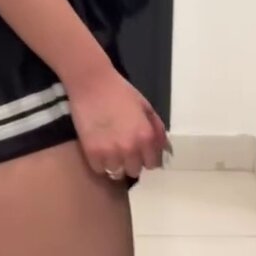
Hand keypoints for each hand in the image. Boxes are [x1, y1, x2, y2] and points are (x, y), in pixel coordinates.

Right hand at [66, 64, 171, 181]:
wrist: (91, 83)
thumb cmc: (120, 91)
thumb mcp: (145, 106)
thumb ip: (156, 128)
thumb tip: (164, 148)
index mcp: (146, 137)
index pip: (152, 163)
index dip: (146, 156)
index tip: (139, 151)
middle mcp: (130, 149)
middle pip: (134, 170)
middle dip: (131, 160)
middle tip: (123, 148)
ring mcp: (110, 152)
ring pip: (117, 173)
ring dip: (115, 163)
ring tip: (110, 150)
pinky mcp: (92, 152)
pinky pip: (99, 169)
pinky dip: (100, 162)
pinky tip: (99, 149)